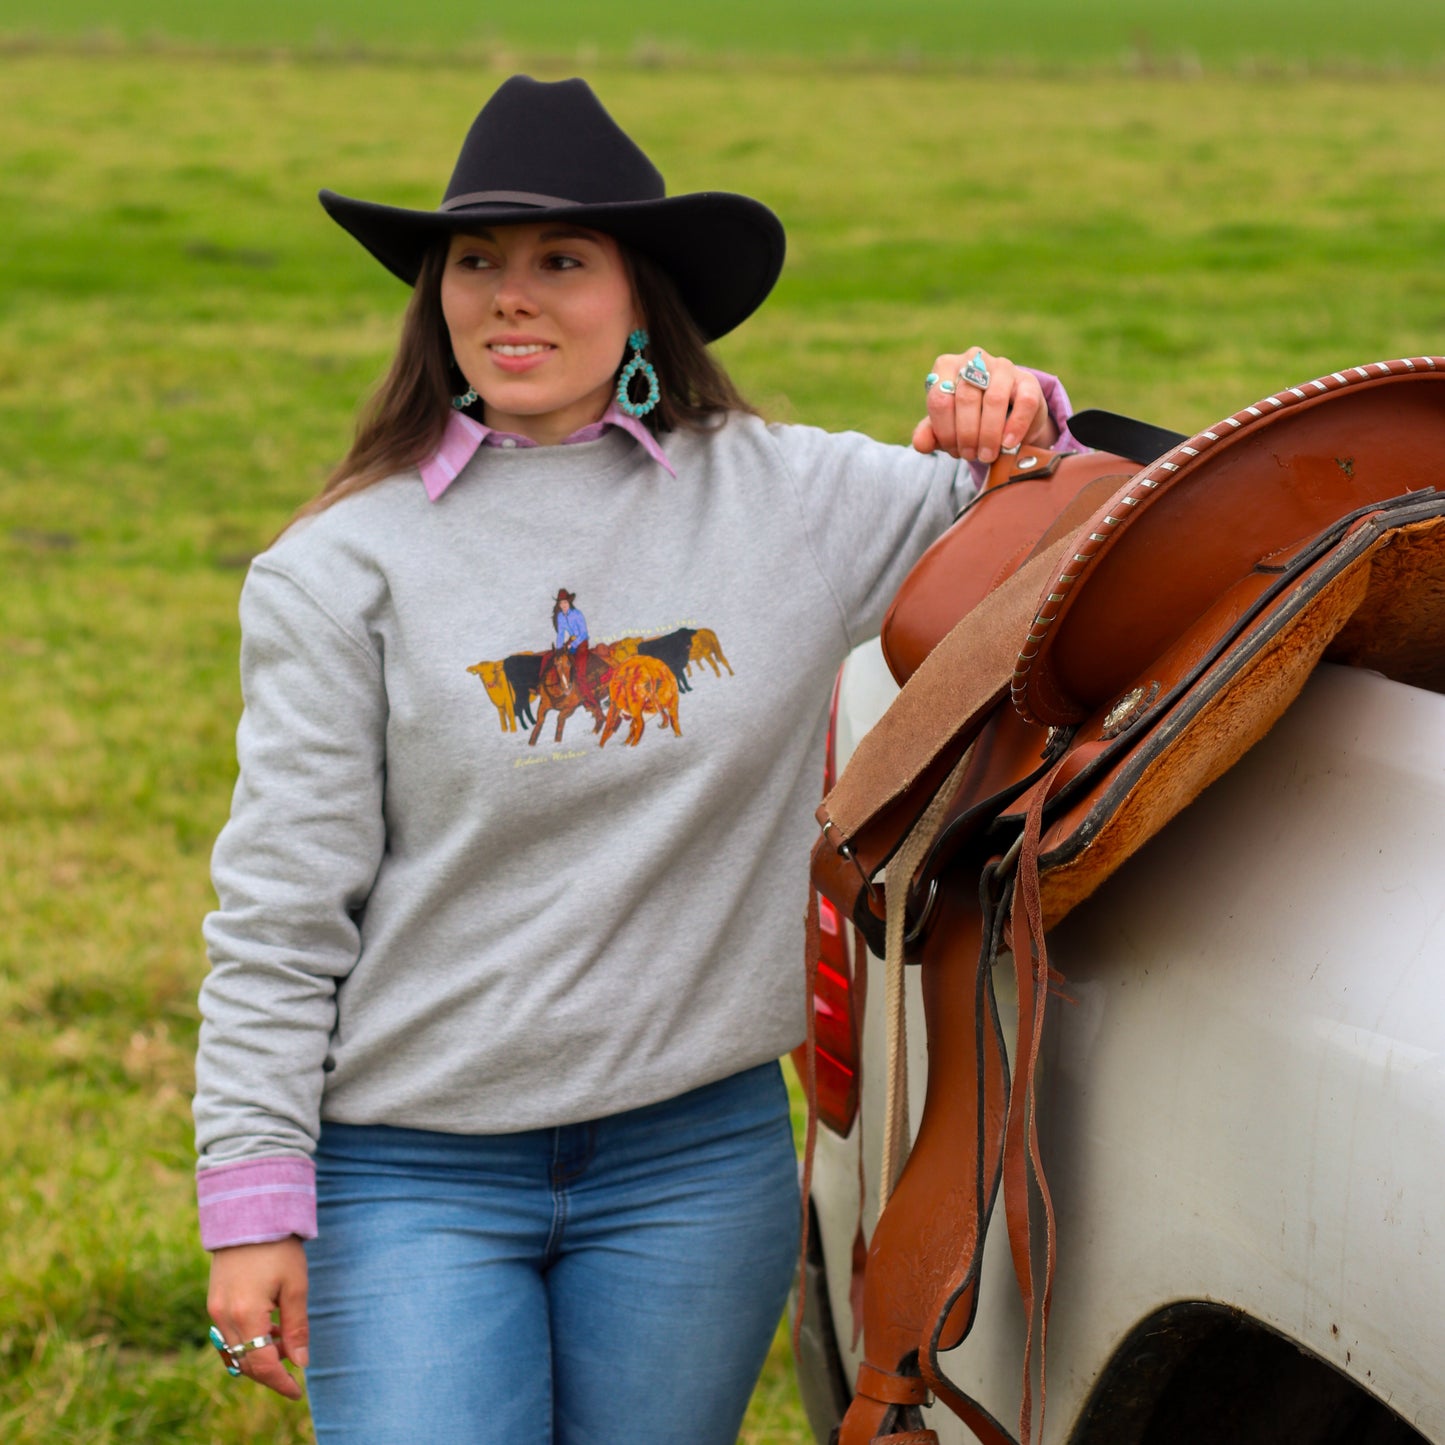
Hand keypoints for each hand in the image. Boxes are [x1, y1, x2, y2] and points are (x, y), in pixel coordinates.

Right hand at [207, 1237, 308, 1399]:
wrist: (250, 1215)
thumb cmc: (279, 1248)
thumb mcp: (296, 1286)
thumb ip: (296, 1326)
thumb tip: (300, 1362)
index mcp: (246, 1314)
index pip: (262, 1364)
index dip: (280, 1382)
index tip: (297, 1390)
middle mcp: (224, 1317)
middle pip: (246, 1362)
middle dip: (270, 1372)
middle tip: (295, 1369)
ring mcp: (215, 1310)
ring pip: (235, 1351)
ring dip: (259, 1356)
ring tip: (286, 1342)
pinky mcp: (214, 1302)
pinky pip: (229, 1335)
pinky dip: (247, 1341)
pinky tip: (269, 1331)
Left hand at [911, 348, 1058, 462]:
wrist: (1007, 416)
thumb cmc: (970, 419)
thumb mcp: (946, 427)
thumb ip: (930, 434)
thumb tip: (920, 444)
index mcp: (947, 367)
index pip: (939, 398)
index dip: (944, 431)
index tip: (953, 451)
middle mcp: (973, 359)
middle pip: (966, 399)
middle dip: (967, 435)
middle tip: (971, 456)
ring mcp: (1003, 366)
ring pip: (994, 399)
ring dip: (989, 434)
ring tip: (988, 455)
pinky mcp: (1028, 380)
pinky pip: (1024, 402)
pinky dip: (1015, 427)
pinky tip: (1008, 444)